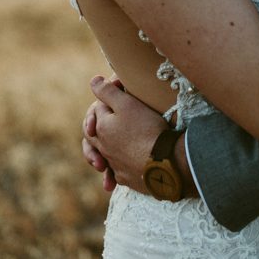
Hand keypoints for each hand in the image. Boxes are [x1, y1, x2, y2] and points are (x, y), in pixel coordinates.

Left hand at [83, 76, 168, 193]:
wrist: (164, 162)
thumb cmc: (146, 129)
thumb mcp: (127, 104)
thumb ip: (108, 92)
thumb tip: (93, 81)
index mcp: (101, 127)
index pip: (96, 110)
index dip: (107, 99)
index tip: (121, 92)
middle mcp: (104, 147)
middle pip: (94, 135)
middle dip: (96, 127)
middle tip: (105, 124)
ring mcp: (115, 165)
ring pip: (104, 156)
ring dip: (103, 155)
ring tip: (110, 153)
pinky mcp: (127, 178)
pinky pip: (118, 172)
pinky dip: (118, 169)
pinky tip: (126, 168)